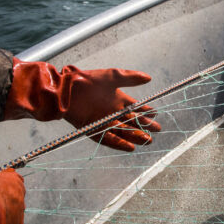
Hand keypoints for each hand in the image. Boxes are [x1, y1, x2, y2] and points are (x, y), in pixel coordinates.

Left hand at [5, 60, 161, 151]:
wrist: (66, 89)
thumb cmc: (88, 80)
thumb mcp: (113, 76)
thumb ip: (131, 78)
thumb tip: (149, 78)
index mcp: (117, 99)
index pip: (135, 108)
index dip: (146, 111)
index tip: (156, 115)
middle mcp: (111, 111)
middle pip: (132, 121)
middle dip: (144, 126)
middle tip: (157, 131)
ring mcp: (103, 121)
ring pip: (123, 131)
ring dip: (135, 136)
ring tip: (147, 141)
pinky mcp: (93, 129)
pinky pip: (108, 139)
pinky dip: (119, 143)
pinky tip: (130, 147)